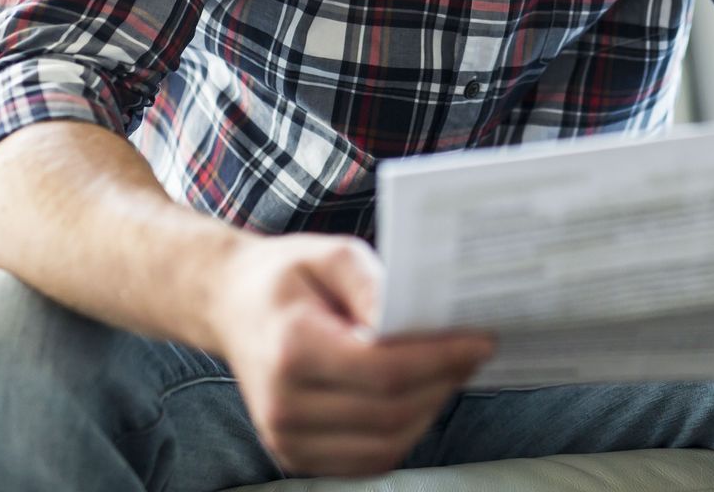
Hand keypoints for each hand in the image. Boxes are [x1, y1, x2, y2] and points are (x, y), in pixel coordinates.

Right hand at [207, 232, 493, 477]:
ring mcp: (287, 438)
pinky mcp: (296, 455)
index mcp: (292, 349)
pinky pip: (368, 460)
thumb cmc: (286, 278)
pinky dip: (404, 433)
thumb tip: (413, 320)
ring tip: (449, 373)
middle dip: (444, 383)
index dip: (441, 360)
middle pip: (390, 413)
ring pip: (386, 445)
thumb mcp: (329, 254)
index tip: (481, 340)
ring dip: (430, 411)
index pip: (383, 370)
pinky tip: (418, 397)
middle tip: (474, 353)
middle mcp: (284, 404)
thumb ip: (372, 284)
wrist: (232, 306)